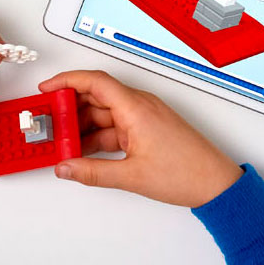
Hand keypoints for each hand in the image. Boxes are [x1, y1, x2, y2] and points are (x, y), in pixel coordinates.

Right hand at [38, 71, 241, 207]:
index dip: (67, 81)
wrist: (217, 184)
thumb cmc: (186, 173)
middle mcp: (139, 105)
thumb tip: (65, 167)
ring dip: (83, 125)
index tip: (46, 89)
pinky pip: (115, 125)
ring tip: (62, 142)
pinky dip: (97, 135)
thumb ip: (92, 171)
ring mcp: (143, 116)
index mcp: (135, 107)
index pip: (95, 81)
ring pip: (104, 113)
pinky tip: (84, 151)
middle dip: (70, 108)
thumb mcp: (131, 175)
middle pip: (96, 96)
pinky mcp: (147, 128)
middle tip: (49, 122)